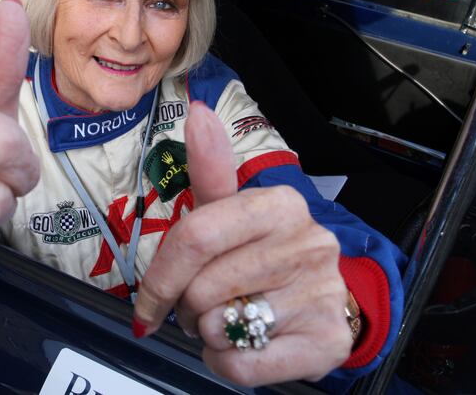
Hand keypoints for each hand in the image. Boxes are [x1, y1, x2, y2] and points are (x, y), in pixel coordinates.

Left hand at [133, 102, 350, 385]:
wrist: (327, 304)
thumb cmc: (266, 256)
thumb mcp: (234, 213)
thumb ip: (211, 170)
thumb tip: (197, 111)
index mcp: (278, 204)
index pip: (196, 236)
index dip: (161, 278)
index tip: (148, 303)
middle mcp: (308, 242)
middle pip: (201, 287)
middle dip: (187, 307)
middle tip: (204, 305)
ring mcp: (322, 292)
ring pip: (219, 328)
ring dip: (208, 333)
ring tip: (230, 318)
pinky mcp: (327, 340)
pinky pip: (243, 365)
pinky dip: (227, 363)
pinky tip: (245, 345)